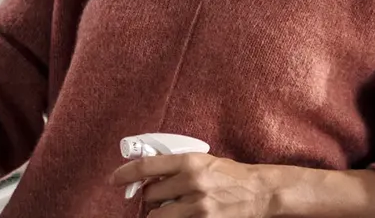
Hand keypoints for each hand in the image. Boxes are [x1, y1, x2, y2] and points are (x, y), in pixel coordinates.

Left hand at [111, 153, 276, 217]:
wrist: (260, 192)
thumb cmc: (230, 175)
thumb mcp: (203, 161)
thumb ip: (176, 167)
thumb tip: (148, 175)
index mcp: (190, 161)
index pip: (147, 167)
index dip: (125, 174)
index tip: (114, 180)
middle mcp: (192, 182)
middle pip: (150, 193)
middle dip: (149, 196)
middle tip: (158, 196)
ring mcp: (198, 205)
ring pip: (158, 214)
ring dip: (158, 212)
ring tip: (169, 208)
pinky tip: (179, 215)